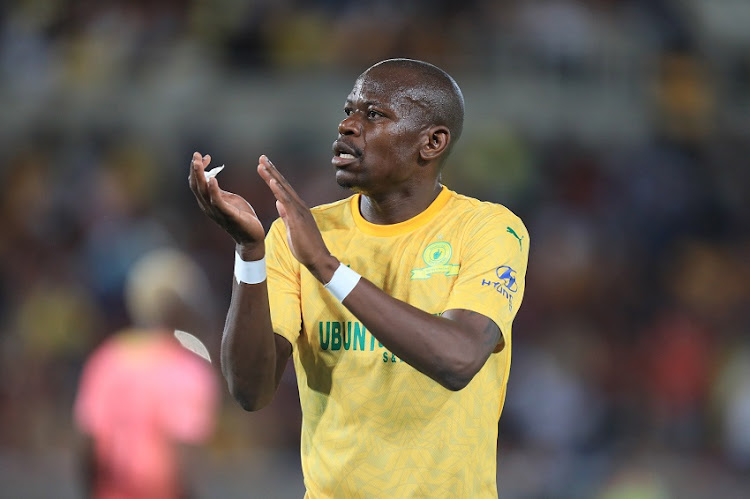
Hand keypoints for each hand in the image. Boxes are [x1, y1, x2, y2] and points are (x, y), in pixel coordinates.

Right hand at [188, 152, 265, 251]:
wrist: (252, 236)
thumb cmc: (241, 217)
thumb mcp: (228, 199)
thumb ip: (218, 191)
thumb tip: (211, 177)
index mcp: (208, 202)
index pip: (197, 183)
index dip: (197, 169)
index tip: (202, 156)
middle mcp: (208, 207)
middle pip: (196, 186)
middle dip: (195, 169)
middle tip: (196, 155)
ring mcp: (217, 212)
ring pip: (203, 192)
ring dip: (201, 176)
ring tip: (199, 163)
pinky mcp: (228, 215)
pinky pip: (218, 202)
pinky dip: (214, 190)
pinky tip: (213, 180)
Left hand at [256, 155, 337, 280]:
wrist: (318, 258)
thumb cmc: (305, 246)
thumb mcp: (292, 228)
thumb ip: (286, 215)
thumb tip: (279, 203)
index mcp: (296, 209)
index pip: (283, 190)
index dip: (273, 177)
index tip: (264, 167)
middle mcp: (299, 206)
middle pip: (283, 184)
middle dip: (272, 170)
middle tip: (261, 157)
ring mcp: (299, 211)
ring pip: (284, 189)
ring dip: (273, 176)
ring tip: (262, 164)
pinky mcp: (297, 218)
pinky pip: (287, 202)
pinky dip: (279, 190)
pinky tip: (272, 181)